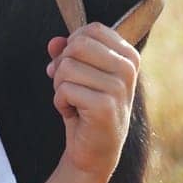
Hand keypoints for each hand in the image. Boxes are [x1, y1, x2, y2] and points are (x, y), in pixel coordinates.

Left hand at [45, 22, 139, 181]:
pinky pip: (65, 89)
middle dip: (63, 65)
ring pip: (67, 67)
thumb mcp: (77, 74)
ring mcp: (119, 88)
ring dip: (60, 87)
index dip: (72, 47)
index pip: (91, 30)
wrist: (94, 151)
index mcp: (128, 56)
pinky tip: (74, 114)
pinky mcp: (105, 106)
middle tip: (70, 87)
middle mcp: (128, 69)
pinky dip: (60, 102)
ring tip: (74, 102)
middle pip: (78, 45)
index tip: (76, 69)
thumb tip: (54, 42)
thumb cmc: (86, 107)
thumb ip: (67, 52)